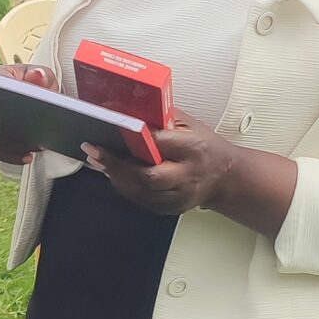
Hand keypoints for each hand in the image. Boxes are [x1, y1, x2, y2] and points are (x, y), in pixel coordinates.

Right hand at [0, 65, 55, 163]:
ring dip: (15, 146)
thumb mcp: (40, 74)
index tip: (26, 113)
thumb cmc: (28, 83)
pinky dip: (11, 155)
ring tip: (36, 147)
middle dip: (14, 132)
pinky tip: (27, 156)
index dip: (6, 103)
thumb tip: (37, 76)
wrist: (19, 93)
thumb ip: (42, 75)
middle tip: (37, 137)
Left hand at [83, 112, 243, 215]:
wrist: (224, 177)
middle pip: (147, 176)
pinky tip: (113, 173)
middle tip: (94, 151)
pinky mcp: (170, 209)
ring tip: (98, 160)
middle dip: (117, 165)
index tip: (112, 128)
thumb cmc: (204, 146)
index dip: (134, 136)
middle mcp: (187, 176)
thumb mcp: (189, 124)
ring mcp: (179, 197)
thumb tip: (129, 109)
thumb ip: (161, 119)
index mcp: (194, 149)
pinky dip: (124, 187)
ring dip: (115, 176)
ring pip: (141, 192)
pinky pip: (141, 201)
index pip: (160, 143)